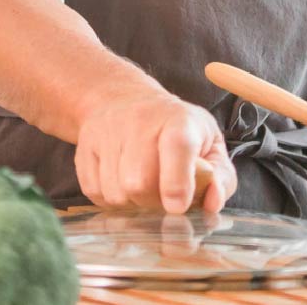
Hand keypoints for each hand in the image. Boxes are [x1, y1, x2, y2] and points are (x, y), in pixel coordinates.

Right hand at [75, 85, 235, 213]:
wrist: (122, 99)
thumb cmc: (175, 129)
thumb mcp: (209, 143)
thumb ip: (222, 178)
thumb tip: (213, 203)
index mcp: (178, 119)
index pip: (176, 146)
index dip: (177, 181)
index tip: (177, 206)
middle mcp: (139, 121)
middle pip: (138, 182)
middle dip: (153, 202)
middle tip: (163, 196)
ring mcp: (106, 133)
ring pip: (115, 192)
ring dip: (132, 203)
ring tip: (143, 186)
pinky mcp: (84, 148)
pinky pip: (94, 193)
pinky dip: (111, 199)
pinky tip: (122, 182)